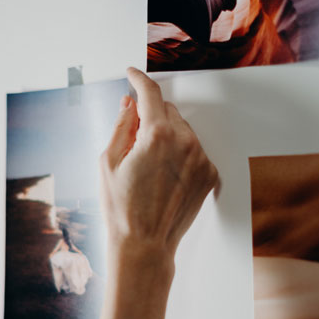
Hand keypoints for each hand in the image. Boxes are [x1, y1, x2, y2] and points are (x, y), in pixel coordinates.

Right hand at [100, 67, 217, 257]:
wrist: (145, 244)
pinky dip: (181, 155)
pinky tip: (164, 177)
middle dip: (151, 117)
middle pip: (168, 111)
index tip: (132, 74)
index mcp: (157, 135)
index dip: (138, 79)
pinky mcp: (210, 174)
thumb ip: (121, 125)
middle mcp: (185, 142)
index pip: (150, 93)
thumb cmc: (122, 208)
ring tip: (149, 167)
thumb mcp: (108, 161)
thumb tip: (129, 103)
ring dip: (167, 136)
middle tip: (133, 141)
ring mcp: (201, 159)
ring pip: (183, 131)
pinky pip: (194, 151)